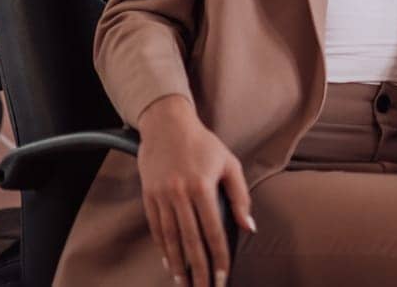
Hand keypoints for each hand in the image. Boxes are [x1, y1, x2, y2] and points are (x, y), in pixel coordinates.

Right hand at [136, 94, 255, 285]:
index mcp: (202, 187)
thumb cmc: (204, 144)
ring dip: (178, 264)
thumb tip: (248, 227)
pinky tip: (170, 262)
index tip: (223, 277)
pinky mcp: (148, 197)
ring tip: (185, 283)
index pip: (213, 231)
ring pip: (171, 239)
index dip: (219, 257)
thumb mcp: (229, 164)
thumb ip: (240, 196)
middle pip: (190, 241)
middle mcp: (180, 195)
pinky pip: (156, 228)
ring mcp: (161, 197)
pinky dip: (163, 248)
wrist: (167, 125)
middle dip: (199, 270)